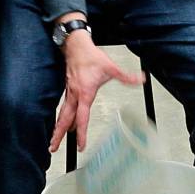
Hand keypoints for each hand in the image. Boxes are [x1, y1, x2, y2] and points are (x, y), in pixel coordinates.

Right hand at [50, 34, 144, 152]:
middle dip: (58, 135)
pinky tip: (62, 120)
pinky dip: (61, 116)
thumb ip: (126, 76)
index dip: (81, 133)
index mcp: (85, 94)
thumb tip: (141, 79)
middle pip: (65, 119)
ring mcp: (70, 92)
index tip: (81, 145)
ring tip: (54, 139)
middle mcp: (75, 95)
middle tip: (53, 147)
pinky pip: (63, 106)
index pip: (82, 118)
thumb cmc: (91, 56)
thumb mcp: (111, 67)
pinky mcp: (68, 89)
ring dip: (58, 127)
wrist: (76, 46)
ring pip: (62, 113)